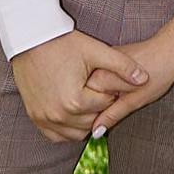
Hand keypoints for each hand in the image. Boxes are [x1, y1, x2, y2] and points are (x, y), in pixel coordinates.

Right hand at [10, 30, 148, 145]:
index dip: (110, 91)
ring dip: (85, 121)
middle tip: (97, 88)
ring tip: (86, 98)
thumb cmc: (63, 42)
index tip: (106, 79)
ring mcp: (44, 118)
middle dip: (99, 107)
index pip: (105, 105)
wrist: (30, 38)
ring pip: (75, 133)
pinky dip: (67, 128)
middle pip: (92, 121)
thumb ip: (122, 66)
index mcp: (75, 101)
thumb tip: (144, 78)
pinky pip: (56, 135)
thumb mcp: (95, 51)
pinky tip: (73, 112)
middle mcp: (58, 115)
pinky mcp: (35, 116)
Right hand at [89, 27, 173, 134]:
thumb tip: (96, 131)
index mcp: (100, 77)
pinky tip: (121, 86)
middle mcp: (95, 68)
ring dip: (104, 97)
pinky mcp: (105, 62)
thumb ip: (113, 115)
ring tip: (126, 90)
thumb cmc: (158, 72)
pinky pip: (98, 81)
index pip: (88, 107)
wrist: (168, 48)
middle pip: (88, 98)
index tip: (119, 108)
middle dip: (102, 105)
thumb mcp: (135, 100)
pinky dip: (106, 89)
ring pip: (92, 90)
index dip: (102, 114)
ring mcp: (99, 63)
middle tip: (126, 98)